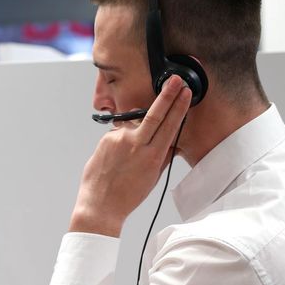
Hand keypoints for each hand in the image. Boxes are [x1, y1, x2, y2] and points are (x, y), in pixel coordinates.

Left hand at [69, 76, 191, 236]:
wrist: (100, 205)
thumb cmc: (127, 195)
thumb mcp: (152, 178)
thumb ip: (163, 157)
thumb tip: (173, 143)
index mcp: (152, 156)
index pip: (169, 125)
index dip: (178, 107)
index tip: (185, 92)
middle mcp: (136, 145)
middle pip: (155, 114)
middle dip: (167, 95)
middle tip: (175, 80)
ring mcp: (119, 140)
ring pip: (135, 123)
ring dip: (139, 128)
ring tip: (131, 152)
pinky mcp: (106, 139)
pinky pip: (120, 132)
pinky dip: (123, 139)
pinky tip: (119, 156)